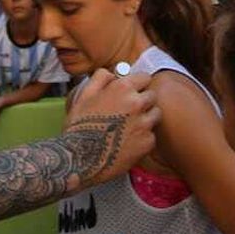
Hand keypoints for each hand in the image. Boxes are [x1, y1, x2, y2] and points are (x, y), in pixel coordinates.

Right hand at [64, 70, 159, 187]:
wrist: (79, 159)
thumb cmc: (79, 127)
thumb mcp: (84, 95)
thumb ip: (101, 78)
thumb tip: (114, 74)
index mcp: (122, 88)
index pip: (145, 77)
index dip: (138, 85)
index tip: (133, 92)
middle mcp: (137, 103)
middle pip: (152, 96)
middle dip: (143, 101)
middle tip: (129, 112)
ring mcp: (144, 123)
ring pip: (155, 115)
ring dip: (146, 118)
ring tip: (129, 127)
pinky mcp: (147, 142)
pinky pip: (152, 135)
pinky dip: (143, 138)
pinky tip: (128, 142)